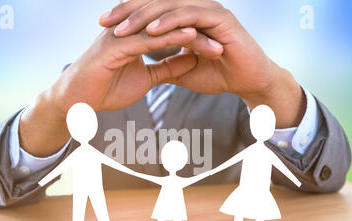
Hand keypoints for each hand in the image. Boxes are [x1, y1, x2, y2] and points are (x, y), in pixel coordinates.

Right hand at [20, 25, 221, 155]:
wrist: (76, 101)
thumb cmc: (105, 89)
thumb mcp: (146, 79)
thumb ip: (167, 68)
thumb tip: (191, 61)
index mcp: (137, 36)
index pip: (173, 32)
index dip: (197, 38)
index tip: (220, 47)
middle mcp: (130, 29)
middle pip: (171, 26)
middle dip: (200, 33)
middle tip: (226, 41)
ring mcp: (122, 35)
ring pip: (163, 29)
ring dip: (191, 33)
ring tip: (216, 40)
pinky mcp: (115, 45)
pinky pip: (148, 38)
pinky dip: (170, 37)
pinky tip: (190, 37)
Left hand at [100, 0, 305, 127]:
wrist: (248, 82)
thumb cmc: (219, 75)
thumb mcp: (183, 69)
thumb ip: (166, 63)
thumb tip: (145, 68)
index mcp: (185, 16)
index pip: (151, 11)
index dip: (127, 17)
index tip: (103, 27)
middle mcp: (195, 8)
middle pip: (155, 2)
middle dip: (127, 12)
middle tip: (103, 22)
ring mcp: (208, 10)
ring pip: (169, 6)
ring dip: (143, 17)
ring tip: (121, 29)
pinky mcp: (220, 18)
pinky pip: (189, 16)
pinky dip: (170, 22)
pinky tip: (151, 31)